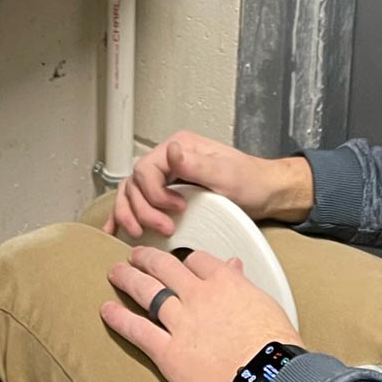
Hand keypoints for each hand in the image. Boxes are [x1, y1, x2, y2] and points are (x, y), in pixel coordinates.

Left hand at [102, 246, 303, 381]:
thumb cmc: (276, 346)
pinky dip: (119, 318)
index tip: (179, 262)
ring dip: (127, 279)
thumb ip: (243, 283)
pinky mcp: (168, 352)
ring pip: (146, 292)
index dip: (184, 260)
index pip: (197, 260)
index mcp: (225, 282)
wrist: (270, 380)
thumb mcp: (265, 304)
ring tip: (115, 272)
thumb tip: (234, 265)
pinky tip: (107, 310)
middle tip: (135, 255)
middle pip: (164, 267)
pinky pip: (137, 330)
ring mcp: (180, 323)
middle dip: (146, 259)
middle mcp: (198, 296)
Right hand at [103, 132, 313, 238]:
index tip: (175, 211)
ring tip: (140, 233)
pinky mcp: (167, 192)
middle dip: (143, 209)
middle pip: (134, 183)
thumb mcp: (226, 174)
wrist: (266, 192)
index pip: (146, 169)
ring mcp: (166, 176)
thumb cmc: (251, 181)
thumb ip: (196, 164)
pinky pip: (137, 200)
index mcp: (180, 147)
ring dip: (130, 214)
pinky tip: (116, 228)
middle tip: (164, 228)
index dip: (155, 194)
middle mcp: (169, 159)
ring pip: (131, 193)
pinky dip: (125, 214)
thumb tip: (171, 150)